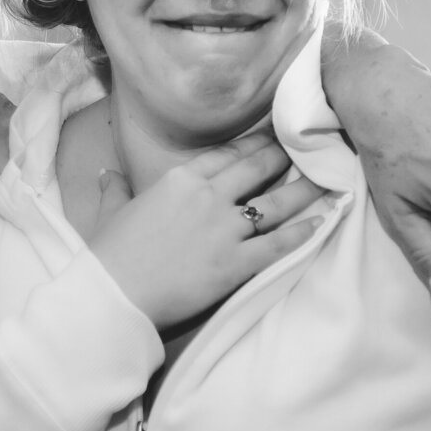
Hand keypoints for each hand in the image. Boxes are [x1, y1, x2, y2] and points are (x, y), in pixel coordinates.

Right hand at [89, 132, 325, 329]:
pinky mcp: (236, 263)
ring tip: (324, 181)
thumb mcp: (110, 211)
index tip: (270, 137)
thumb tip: (105, 174)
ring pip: (275, 203)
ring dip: (303, 190)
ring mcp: (225, 229)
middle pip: (256, 169)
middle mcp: (208, 196)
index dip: (252, 144)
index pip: (225, 154)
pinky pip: (279, 244)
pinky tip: (322, 222)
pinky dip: (304, 232)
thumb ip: (114, 189)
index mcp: (179, 179)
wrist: (115, 293)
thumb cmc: (110, 253)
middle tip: (304, 150)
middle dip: (282, 158)